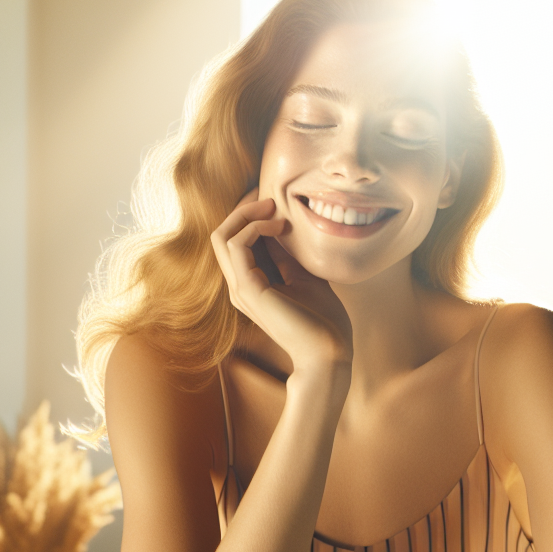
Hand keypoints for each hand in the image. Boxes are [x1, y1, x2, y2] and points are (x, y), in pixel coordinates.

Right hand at [210, 191, 352, 375]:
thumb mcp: (306, 278)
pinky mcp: (248, 290)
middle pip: (223, 234)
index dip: (250, 216)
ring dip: (247, 214)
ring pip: (222, 236)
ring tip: (275, 209)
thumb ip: (289, 257)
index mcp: (251, 284)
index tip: (276, 203)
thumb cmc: (323, 322)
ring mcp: (240, 289)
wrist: (329, 353)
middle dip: (244, 209)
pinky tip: (278, 225)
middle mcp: (240, 286)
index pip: (236, 241)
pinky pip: (236, 245)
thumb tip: (284, 229)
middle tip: (271, 198)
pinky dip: (254, 227)